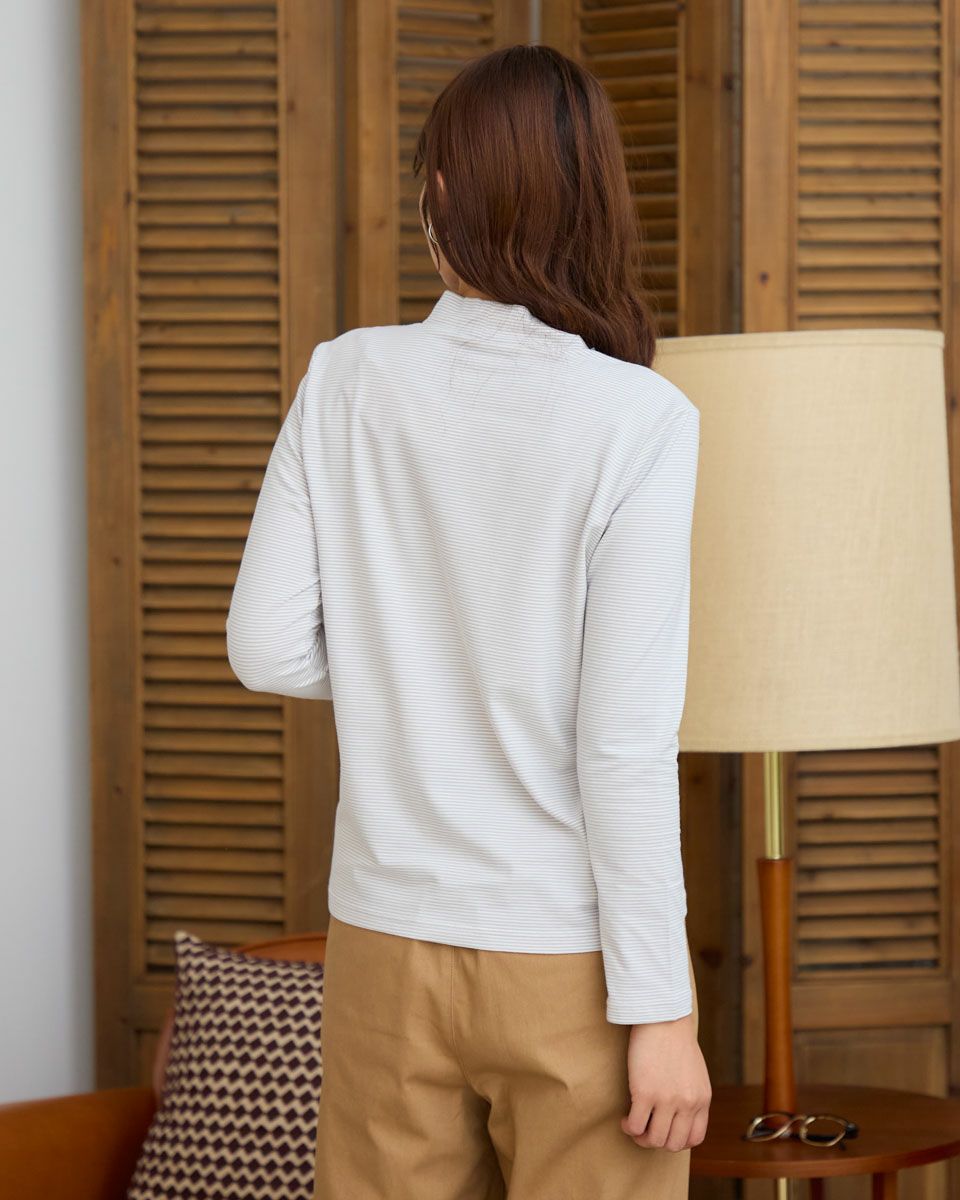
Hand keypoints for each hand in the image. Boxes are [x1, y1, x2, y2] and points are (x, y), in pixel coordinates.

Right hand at [620, 1012, 710, 1150]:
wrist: (662, 1017)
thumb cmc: (675, 1040)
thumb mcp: (695, 1073)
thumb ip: (692, 1095)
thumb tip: (679, 1114)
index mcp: (701, 1099)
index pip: (694, 1138)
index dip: (677, 1140)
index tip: (664, 1131)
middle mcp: (688, 1103)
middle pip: (673, 1144)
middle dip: (657, 1141)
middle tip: (645, 1130)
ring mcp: (667, 1100)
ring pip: (654, 1140)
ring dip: (641, 1137)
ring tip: (634, 1125)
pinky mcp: (645, 1093)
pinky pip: (636, 1126)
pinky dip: (629, 1127)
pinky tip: (625, 1118)